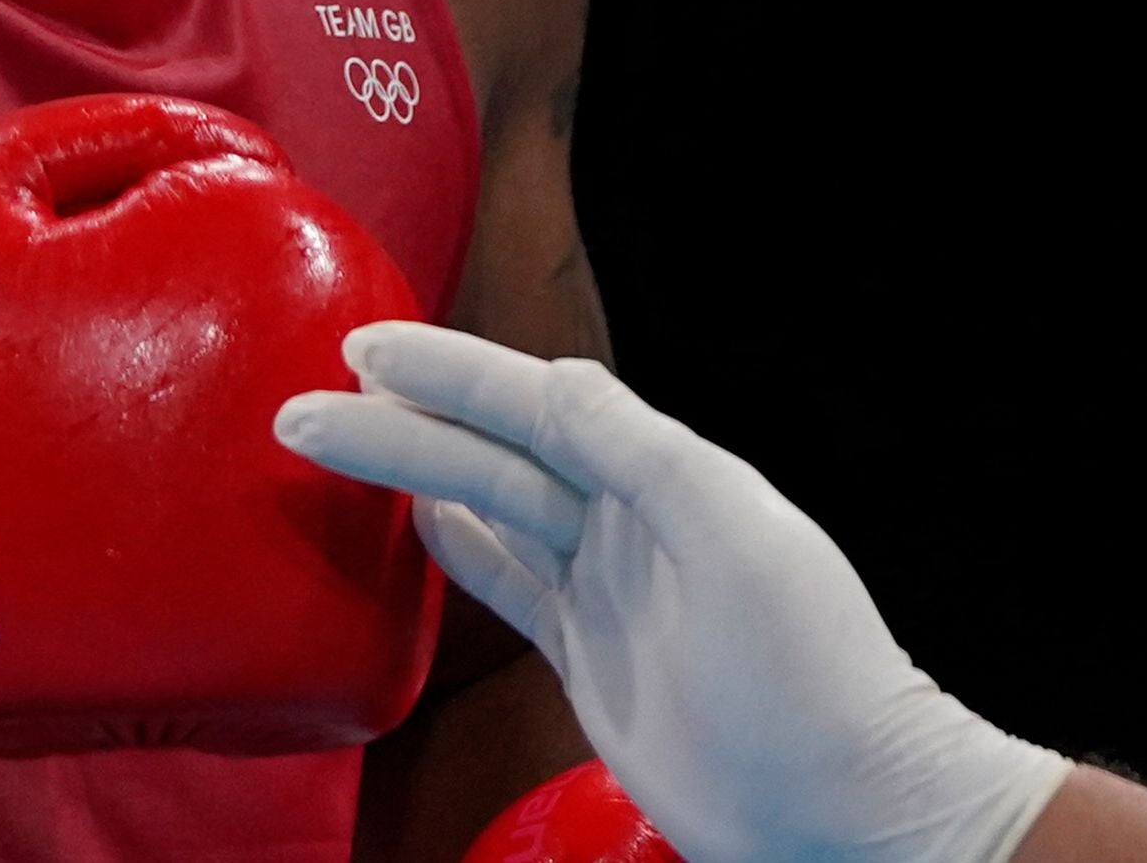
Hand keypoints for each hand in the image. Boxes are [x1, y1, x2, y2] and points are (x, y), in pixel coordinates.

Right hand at [277, 323, 1065, 862]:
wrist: (846, 797)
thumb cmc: (810, 667)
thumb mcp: (730, 534)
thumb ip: (638, 451)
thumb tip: (552, 382)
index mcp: (660, 473)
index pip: (532, 403)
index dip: (449, 373)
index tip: (366, 347)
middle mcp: (625, 518)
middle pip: (489, 455)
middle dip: (395, 428)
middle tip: (300, 413)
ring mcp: (605, 588)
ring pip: (487, 510)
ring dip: (410, 474)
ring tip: (333, 440)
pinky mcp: (590, 658)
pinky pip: (507, 587)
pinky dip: (456, 551)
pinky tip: (414, 523)